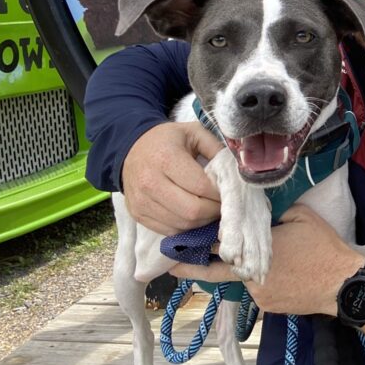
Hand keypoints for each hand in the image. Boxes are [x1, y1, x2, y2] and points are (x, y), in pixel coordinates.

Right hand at [121, 121, 222, 235]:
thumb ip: (216, 149)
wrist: (130, 149)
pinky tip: (194, 215)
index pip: (201, 187)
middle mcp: (150, 183)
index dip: (220, 194)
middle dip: (214, 211)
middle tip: (223, 204)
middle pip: (192, 211)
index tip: (229, 192)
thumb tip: (235, 171)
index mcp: (166, 158)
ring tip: (210, 209)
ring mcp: (141, 202)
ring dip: (202, 221)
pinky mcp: (138, 215)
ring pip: (182, 224)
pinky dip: (187, 227)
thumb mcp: (194, 132)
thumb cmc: (167, 140)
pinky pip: (169, 231)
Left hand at [171, 204, 364, 315]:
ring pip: (239, 280)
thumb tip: (260, 213)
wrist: (344, 285)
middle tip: (172, 264)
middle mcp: (252, 273)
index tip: (179, 238)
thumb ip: (276, 214)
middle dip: (192, 266)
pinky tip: (276, 276)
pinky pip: (255, 291)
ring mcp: (258, 293)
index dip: (198, 241)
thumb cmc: (324, 248)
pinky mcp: (267, 306)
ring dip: (236, 272)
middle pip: (215, 270)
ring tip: (236, 262)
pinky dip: (258, 282)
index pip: (219, 244)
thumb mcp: (302, 217)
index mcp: (258, 246)